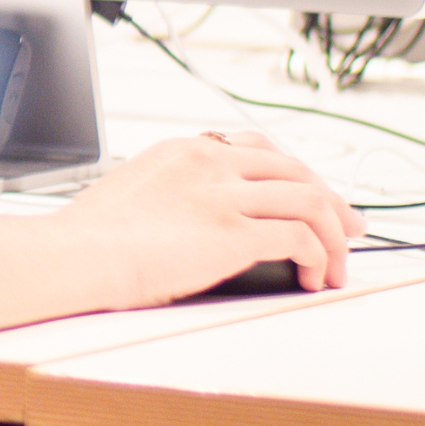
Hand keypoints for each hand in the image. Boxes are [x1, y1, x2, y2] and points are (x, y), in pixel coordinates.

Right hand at [60, 128, 362, 304]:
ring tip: (337, 263)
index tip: (312, 195)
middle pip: (296, 171)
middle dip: (332, 202)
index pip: (259, 149)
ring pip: (309, 202)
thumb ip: (173, 191)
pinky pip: (300, 238)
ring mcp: (223, 195)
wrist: (74, 253)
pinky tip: (311, 277)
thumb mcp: (134, 190)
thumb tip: (192, 219)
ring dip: (334, 236)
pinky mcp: (232, 233)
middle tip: (350, 227)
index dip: (296, 174)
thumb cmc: (90, 236)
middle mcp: (209, 163)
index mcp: (184, 149)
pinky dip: (318, 257)